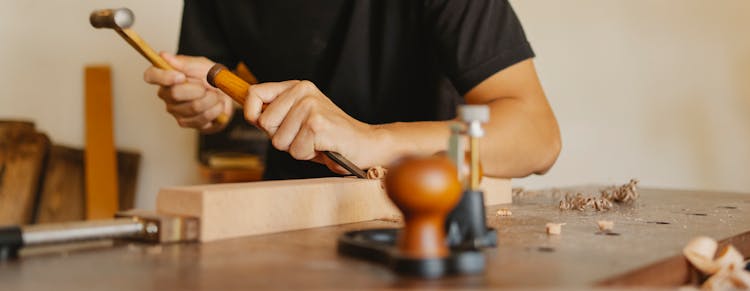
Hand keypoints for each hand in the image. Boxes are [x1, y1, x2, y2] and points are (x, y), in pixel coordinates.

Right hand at [143, 53, 232, 131]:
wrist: (226, 93)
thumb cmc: (210, 77)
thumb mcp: (201, 65)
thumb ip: (184, 63)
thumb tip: (164, 56)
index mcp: (166, 76)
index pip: (151, 76)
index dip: (163, 77)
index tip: (181, 76)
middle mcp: (166, 94)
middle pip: (175, 93)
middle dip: (199, 89)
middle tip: (207, 85)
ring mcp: (175, 110)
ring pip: (194, 107)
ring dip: (211, 99)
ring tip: (214, 95)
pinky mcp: (185, 123)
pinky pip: (202, 118)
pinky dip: (215, 110)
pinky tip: (216, 105)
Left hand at [244, 80, 389, 173]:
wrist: (363, 143)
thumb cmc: (328, 136)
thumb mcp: (297, 120)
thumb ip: (275, 115)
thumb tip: (249, 114)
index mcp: (296, 87)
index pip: (254, 93)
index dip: (251, 113)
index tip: (258, 122)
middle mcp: (303, 92)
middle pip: (265, 123)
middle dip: (281, 138)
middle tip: (304, 136)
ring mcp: (311, 107)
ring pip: (279, 140)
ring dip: (296, 148)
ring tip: (315, 141)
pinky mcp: (317, 124)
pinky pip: (296, 150)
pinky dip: (308, 154)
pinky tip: (323, 145)